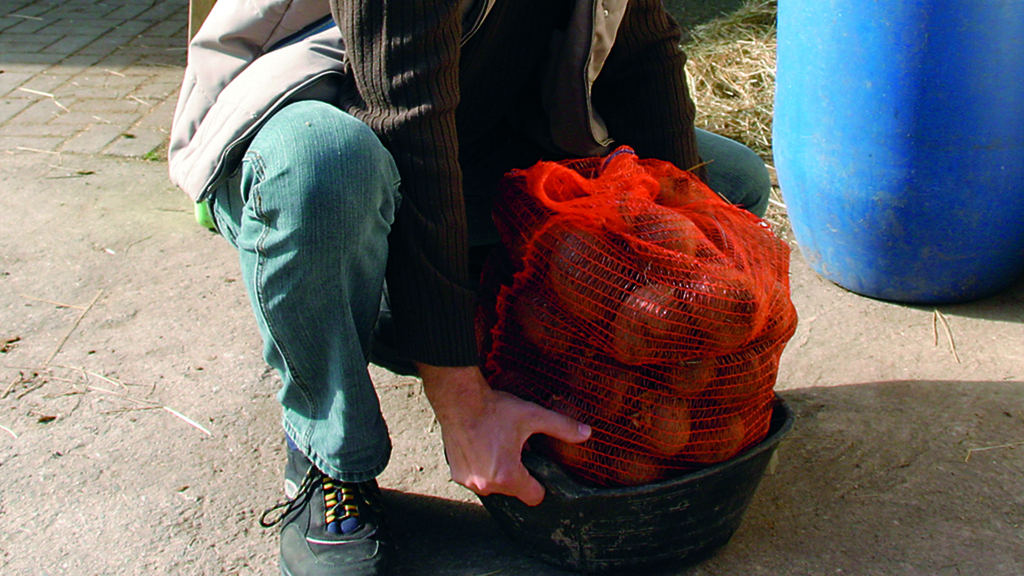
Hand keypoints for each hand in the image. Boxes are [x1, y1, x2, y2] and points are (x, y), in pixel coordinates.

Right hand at [417, 364, 590, 505]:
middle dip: (517, 474)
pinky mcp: (456, 474)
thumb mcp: (532, 416)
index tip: (536, 467)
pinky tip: (483, 447)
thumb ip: (561, 427)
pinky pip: (476, 479)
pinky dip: (481, 468)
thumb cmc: (494, 409)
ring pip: (494, 486)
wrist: (459, 399)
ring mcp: (469, 481)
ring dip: (498, 472)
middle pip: (513, 491)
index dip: (539, 483)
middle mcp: (486, 484)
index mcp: (507, 475)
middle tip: (516, 449)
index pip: (533, 497)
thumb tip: (587, 433)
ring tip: (498, 447)